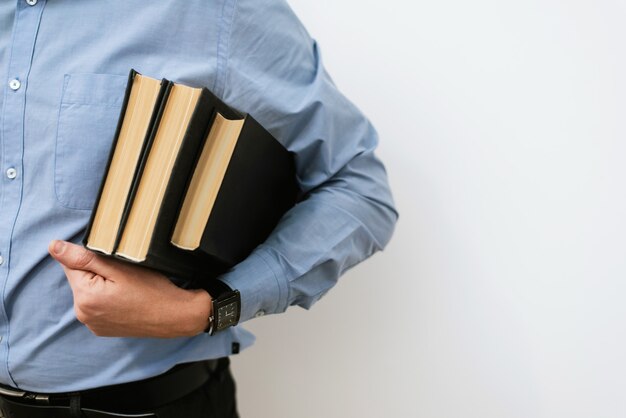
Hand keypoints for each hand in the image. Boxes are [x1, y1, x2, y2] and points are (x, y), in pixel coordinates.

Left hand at [48, 240, 210, 337]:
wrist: (175, 316)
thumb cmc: (152, 290)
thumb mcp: (120, 267)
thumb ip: (84, 258)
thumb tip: (53, 247)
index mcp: (84, 296)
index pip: (73, 264)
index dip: (95, 258)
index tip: (116, 263)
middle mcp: (83, 314)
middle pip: (81, 280)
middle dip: (98, 273)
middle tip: (126, 276)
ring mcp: (93, 324)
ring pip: (89, 293)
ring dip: (103, 286)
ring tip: (129, 289)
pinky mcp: (102, 329)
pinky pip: (97, 306)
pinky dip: (108, 300)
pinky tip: (127, 300)